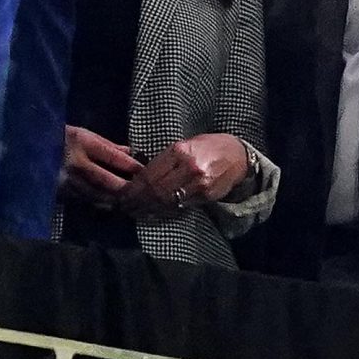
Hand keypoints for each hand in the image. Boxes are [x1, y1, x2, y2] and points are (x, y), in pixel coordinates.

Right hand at [59, 126, 141, 208]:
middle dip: (125, 187)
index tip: (144, 171)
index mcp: (81, 142)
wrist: (28, 146)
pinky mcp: (60, 192)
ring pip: (97, 195)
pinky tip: (108, 204)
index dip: (131, 165)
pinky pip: (84, 200)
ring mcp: (67, 180)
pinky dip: (98, 202)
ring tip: (129, 201)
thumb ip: (105, 144)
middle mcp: (75, 163)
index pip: (113, 156)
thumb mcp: (81, 133)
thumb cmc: (58, 136)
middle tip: (141, 192)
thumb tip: (129, 152)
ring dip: (114, 199)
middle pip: (107, 180)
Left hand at [115, 133, 248, 220]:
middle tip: (124, 207)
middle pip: (156, 190)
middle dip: (137, 201)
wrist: (237, 155)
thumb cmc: (207, 147)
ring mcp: (198, 184)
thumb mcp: (184, 145)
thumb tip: (139, 175)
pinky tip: (153, 214)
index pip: (150, 173)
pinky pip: (180, 207)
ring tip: (134, 212)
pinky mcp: (206, 196)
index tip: (122, 194)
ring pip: (166, 201)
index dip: (134, 187)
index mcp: (179, 151)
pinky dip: (164, 212)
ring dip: (147, 209)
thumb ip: (164, 160)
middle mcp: (188, 167)